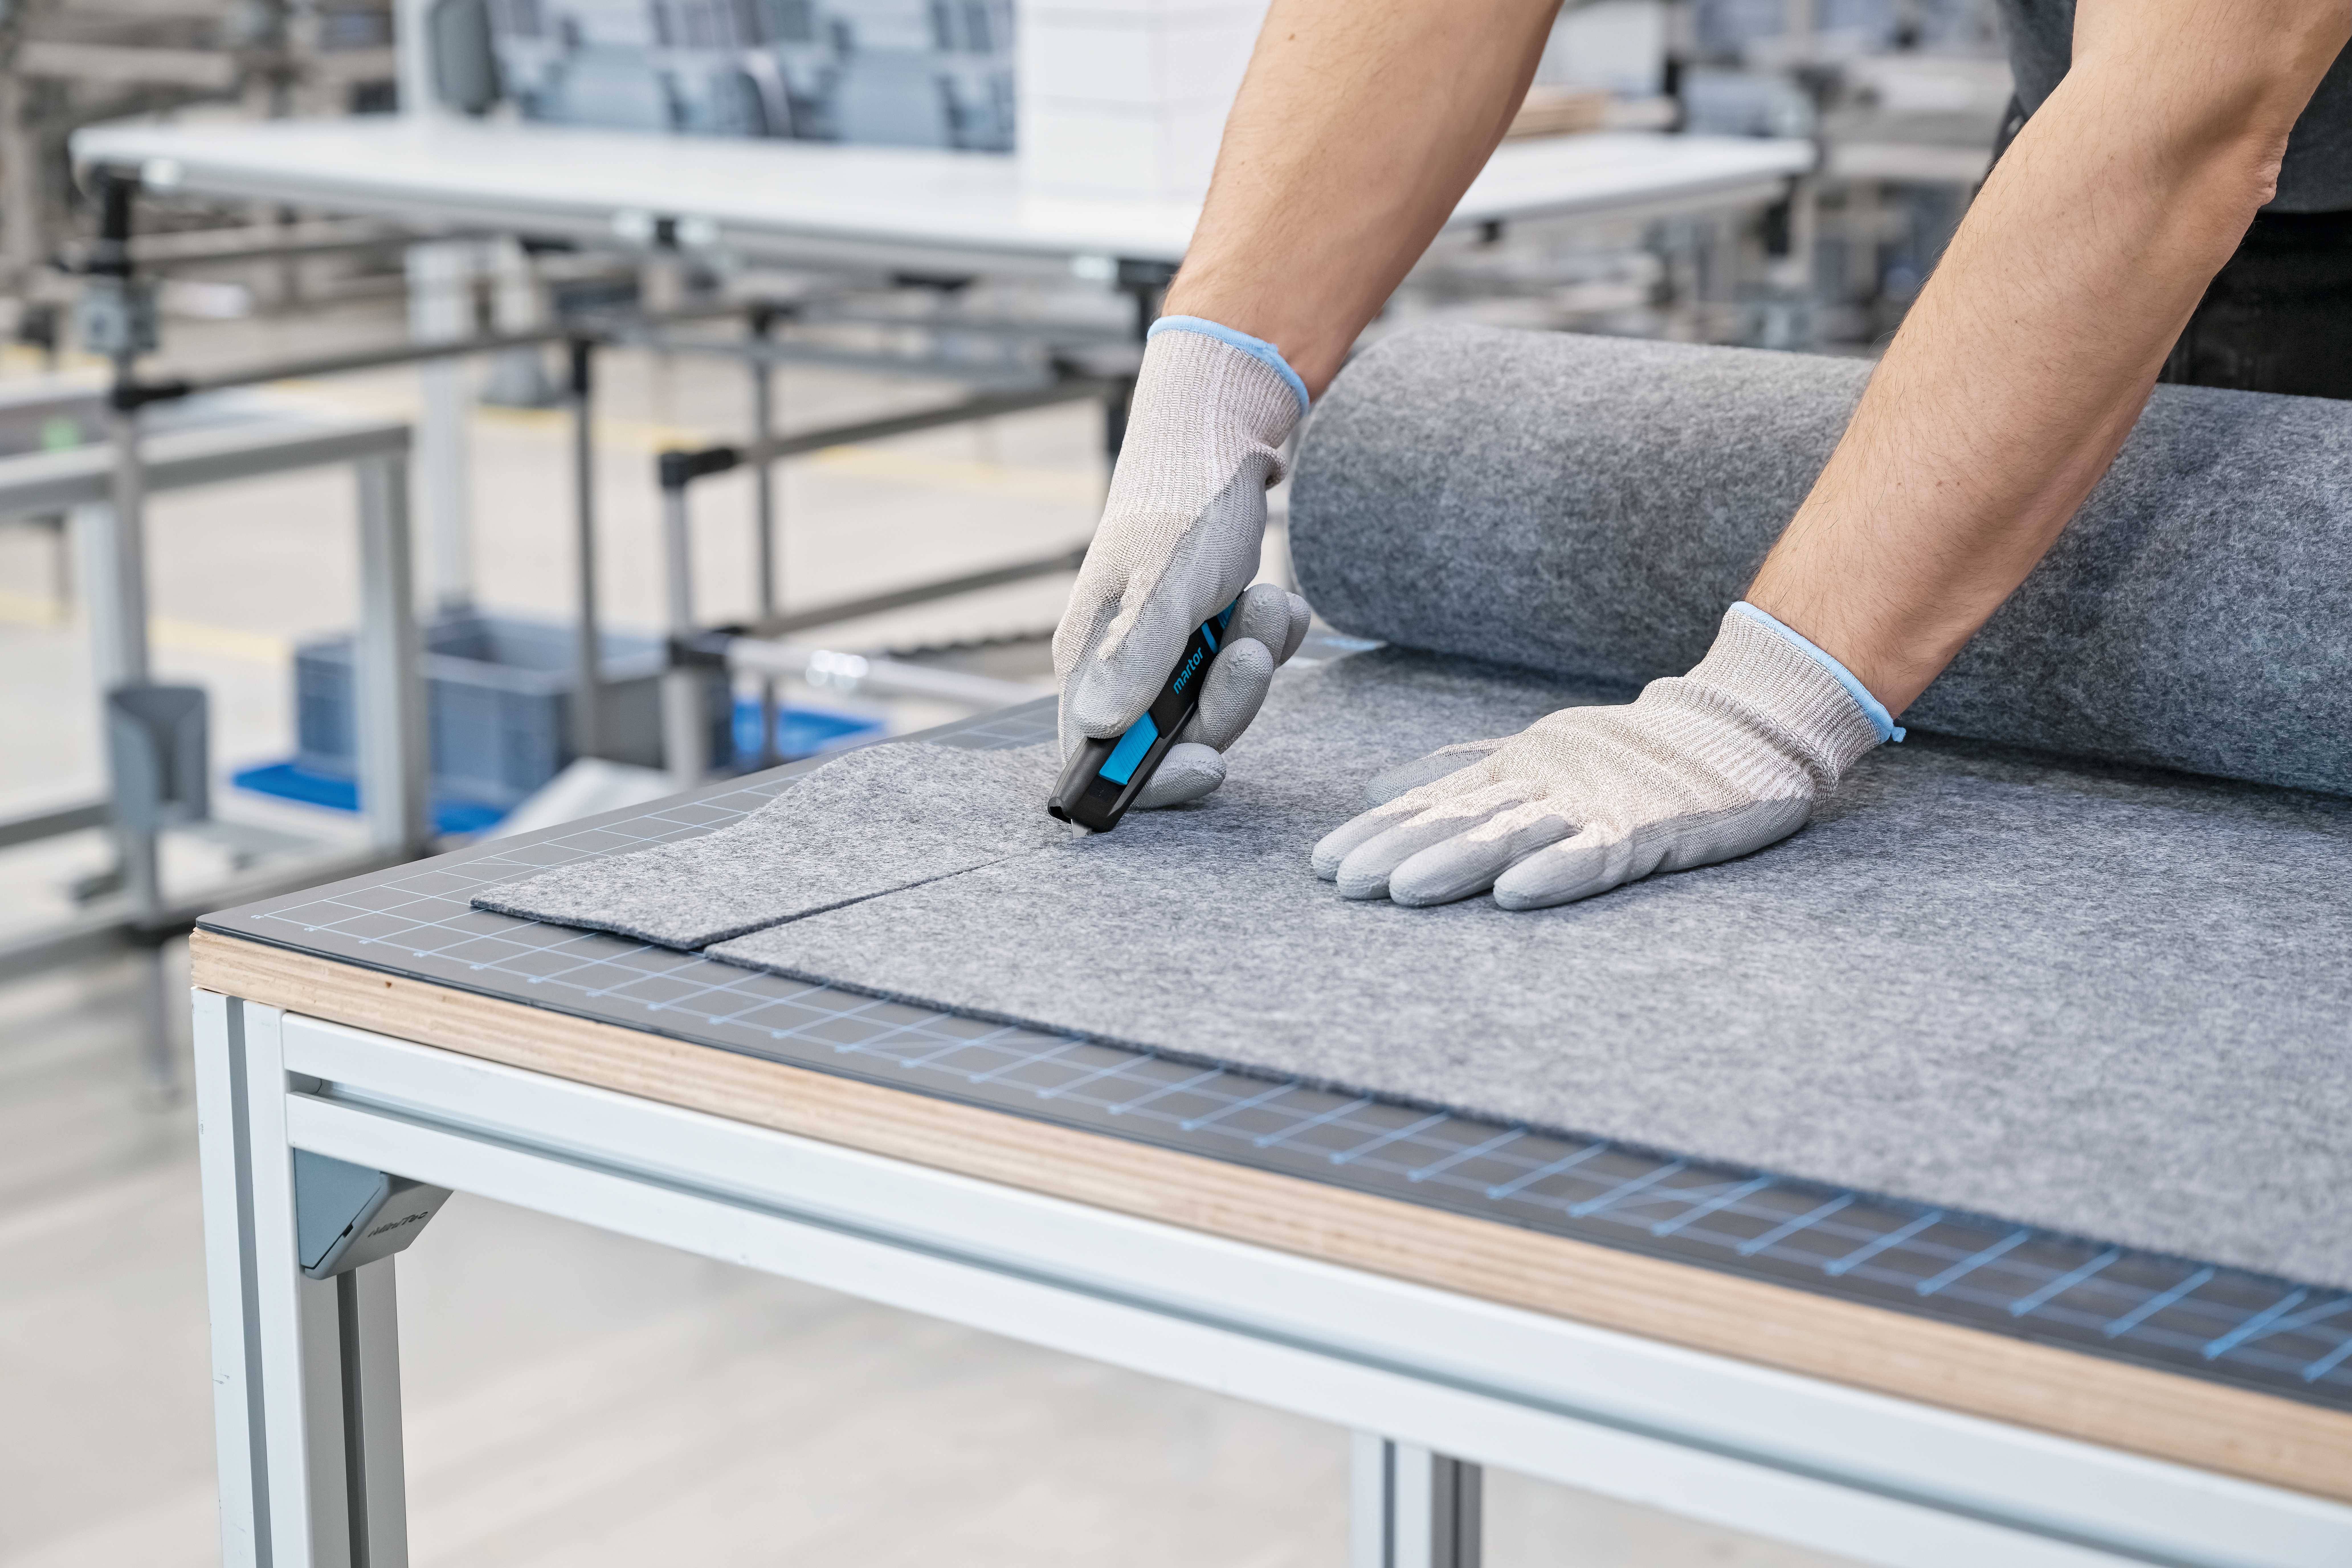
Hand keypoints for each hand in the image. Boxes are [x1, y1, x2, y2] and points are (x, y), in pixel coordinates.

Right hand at [1055, 320, 1312, 807]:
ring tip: (1262, 601)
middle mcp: (1122, 667)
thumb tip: (1094, 731)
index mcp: (1089, 662)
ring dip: (1252, 659)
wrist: (1218, 440)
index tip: (1208, 765)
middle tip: (1249, 652)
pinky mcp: (1208, 636)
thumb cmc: (1181, 506)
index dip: (1150, 780)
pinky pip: (1243, 668)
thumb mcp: (1165, 584)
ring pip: (1217, 705)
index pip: (1098, 757)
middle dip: (1225, 702)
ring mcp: (1168, 653)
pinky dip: (1269, 639)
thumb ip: (1135, 658)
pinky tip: (1275, 599)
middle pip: (1173, 741)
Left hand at [1312, 606, 1893, 907]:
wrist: (1739, 727)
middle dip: (1400, 850)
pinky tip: (1517, 894)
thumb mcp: (1534, 755)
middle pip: (1462, 819)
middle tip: (1345, 883)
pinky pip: (1600, 853)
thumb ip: (1458, 771)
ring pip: (1517, 833)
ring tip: (1405, 889)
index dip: (1379, 831)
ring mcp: (1600, 802)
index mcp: (1519, 768)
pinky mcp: (1653, 826)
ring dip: (1460, 862)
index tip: (1324, 863)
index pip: (1435, 802)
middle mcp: (1548, 782)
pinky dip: (1558, 871)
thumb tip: (1376, 789)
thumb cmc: (1630, 752)